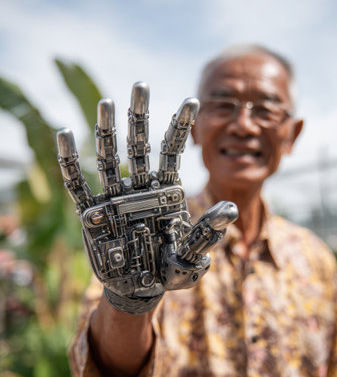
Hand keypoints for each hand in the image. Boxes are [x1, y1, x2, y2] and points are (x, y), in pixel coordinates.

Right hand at [56, 82, 237, 313]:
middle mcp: (141, 189)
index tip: (192, 100)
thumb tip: (232, 208)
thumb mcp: (192, 254)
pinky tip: (65, 135)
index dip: (182, 127)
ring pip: (111, 158)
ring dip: (107, 130)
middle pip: (140, 145)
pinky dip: (71, 162)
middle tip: (142, 85)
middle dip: (141, 116)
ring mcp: (117, 198)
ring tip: (106, 101)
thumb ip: (207, 231)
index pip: (173, 152)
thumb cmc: (170, 271)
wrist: (142, 291)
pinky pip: (79, 184)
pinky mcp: (94, 214)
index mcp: (167, 193)